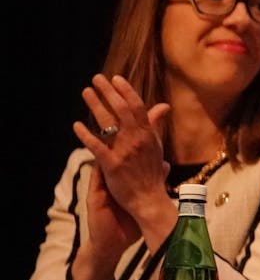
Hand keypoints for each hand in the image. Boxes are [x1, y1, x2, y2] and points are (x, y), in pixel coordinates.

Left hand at [71, 74, 174, 250]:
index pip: (138, 107)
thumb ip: (154, 125)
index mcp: (148, 136)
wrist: (149, 200)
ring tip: (86, 92)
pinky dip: (86, 135)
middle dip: (109, 92)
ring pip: (109, 123)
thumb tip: (163, 106)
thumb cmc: (152, 174)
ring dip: (96, 105)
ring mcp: (124, 152)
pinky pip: (97, 146)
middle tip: (97, 79)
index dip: (126, 91)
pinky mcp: (112, 165)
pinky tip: (77, 125)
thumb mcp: (156, 146)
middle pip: (122, 109)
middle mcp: (137, 140)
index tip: (116, 79)